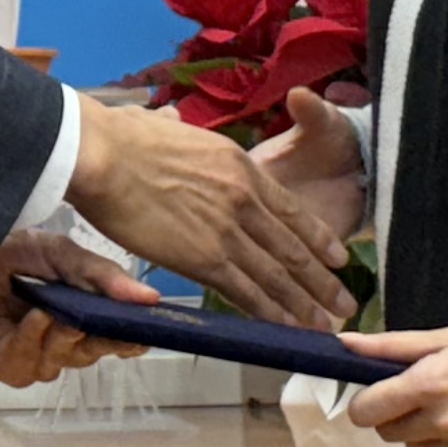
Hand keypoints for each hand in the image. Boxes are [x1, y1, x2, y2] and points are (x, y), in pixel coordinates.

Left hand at [0, 229, 153, 388]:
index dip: (136, 332)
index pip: (119, 331)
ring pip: (69, 360)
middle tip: (112, 323)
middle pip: (98, 350)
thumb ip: (99, 275)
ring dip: (67, 337)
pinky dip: (35, 341)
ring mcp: (35, 353)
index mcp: (81, 309)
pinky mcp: (7, 364)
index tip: (153, 326)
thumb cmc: (1, 252)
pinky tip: (34, 319)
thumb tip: (148, 297)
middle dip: (106, 337)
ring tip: (60, 313)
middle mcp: (63, 336)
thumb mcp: (58, 253)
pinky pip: (31, 364)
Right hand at [67, 99, 351, 330]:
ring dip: (304, 304)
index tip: (338, 257)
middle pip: (293, 247)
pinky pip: (246, 292)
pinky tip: (287, 327)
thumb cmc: (122, 138)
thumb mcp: (169, 125)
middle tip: (344, 302)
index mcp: (239, 165)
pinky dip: (270, 313)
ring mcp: (227, 230)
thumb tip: (166, 119)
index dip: (318, 238)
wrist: (102, 154)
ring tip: (326, 324)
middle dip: (322, 280)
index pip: (291, 209)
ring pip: (277, 275)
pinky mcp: (204, 259)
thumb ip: (178, 130)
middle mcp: (244, 198)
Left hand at [348, 323, 447, 446]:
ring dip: (429, 434)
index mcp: (429, 384)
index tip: (377, 397)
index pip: (368, 411)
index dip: (367, 404)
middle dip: (400, 417)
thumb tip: (344, 345)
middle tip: (428, 397)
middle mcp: (443, 422)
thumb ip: (393, 346)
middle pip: (391, 433)